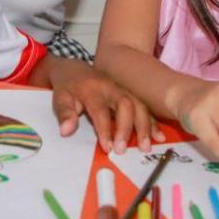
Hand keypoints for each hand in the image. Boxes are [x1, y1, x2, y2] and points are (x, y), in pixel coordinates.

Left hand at [48, 58, 163, 154]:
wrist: (75, 69)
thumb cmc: (68, 86)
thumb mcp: (59, 98)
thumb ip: (64, 113)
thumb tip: (66, 131)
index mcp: (92, 89)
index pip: (100, 110)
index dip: (105, 129)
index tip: (107, 148)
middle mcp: (110, 88)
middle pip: (125, 104)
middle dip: (127, 128)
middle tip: (123, 149)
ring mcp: (122, 90)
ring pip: (138, 105)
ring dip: (144, 126)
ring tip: (146, 147)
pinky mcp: (129, 94)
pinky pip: (144, 107)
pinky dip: (152, 122)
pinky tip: (158, 136)